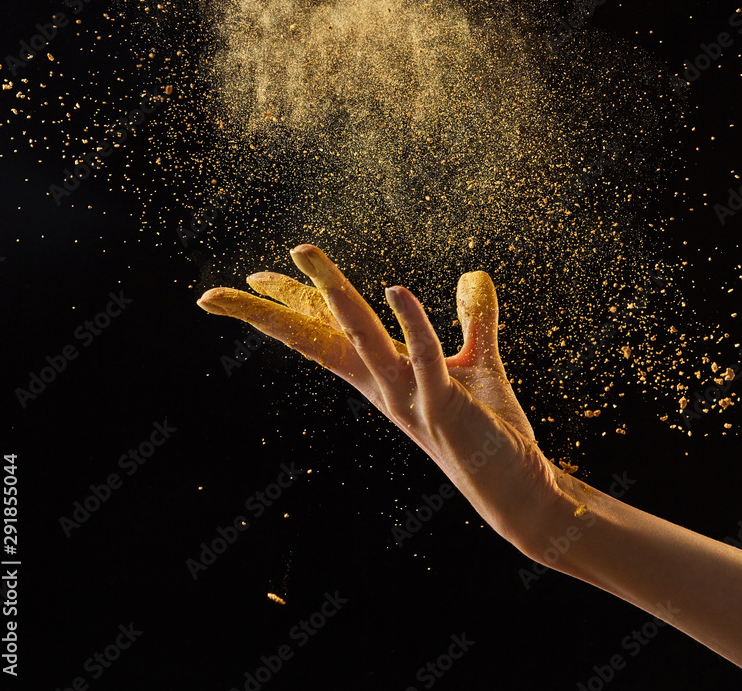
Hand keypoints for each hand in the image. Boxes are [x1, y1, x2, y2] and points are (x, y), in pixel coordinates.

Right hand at [197, 244, 572, 559]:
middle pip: (317, 341)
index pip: (324, 333)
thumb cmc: (489, 429)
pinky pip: (423, 359)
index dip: (289, 305)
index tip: (254, 277)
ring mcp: (407, 399)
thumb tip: (475, 276)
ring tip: (304, 253)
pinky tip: (396, 289)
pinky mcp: (442, 407)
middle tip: (225, 288)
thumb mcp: (479, 365)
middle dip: (271, 312)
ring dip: (335, 295)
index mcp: (380, 376)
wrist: (516, 489)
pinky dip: (411, 322)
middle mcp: (382, 387)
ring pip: (361, 341)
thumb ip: (474, 321)